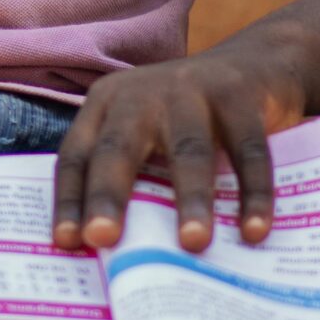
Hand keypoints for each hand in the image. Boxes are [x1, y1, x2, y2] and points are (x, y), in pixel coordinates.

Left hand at [53, 39, 305, 254]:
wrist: (253, 62)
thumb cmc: (188, 119)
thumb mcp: (150, 135)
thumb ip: (134, 180)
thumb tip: (120, 258)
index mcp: (108, 106)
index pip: (77, 155)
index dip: (69, 198)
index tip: (65, 242)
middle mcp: (142, 94)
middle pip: (118, 147)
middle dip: (108, 194)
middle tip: (102, 238)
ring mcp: (191, 90)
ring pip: (188, 149)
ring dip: (190, 198)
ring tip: (191, 244)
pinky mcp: (239, 94)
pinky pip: (248, 150)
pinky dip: (253, 193)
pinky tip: (254, 231)